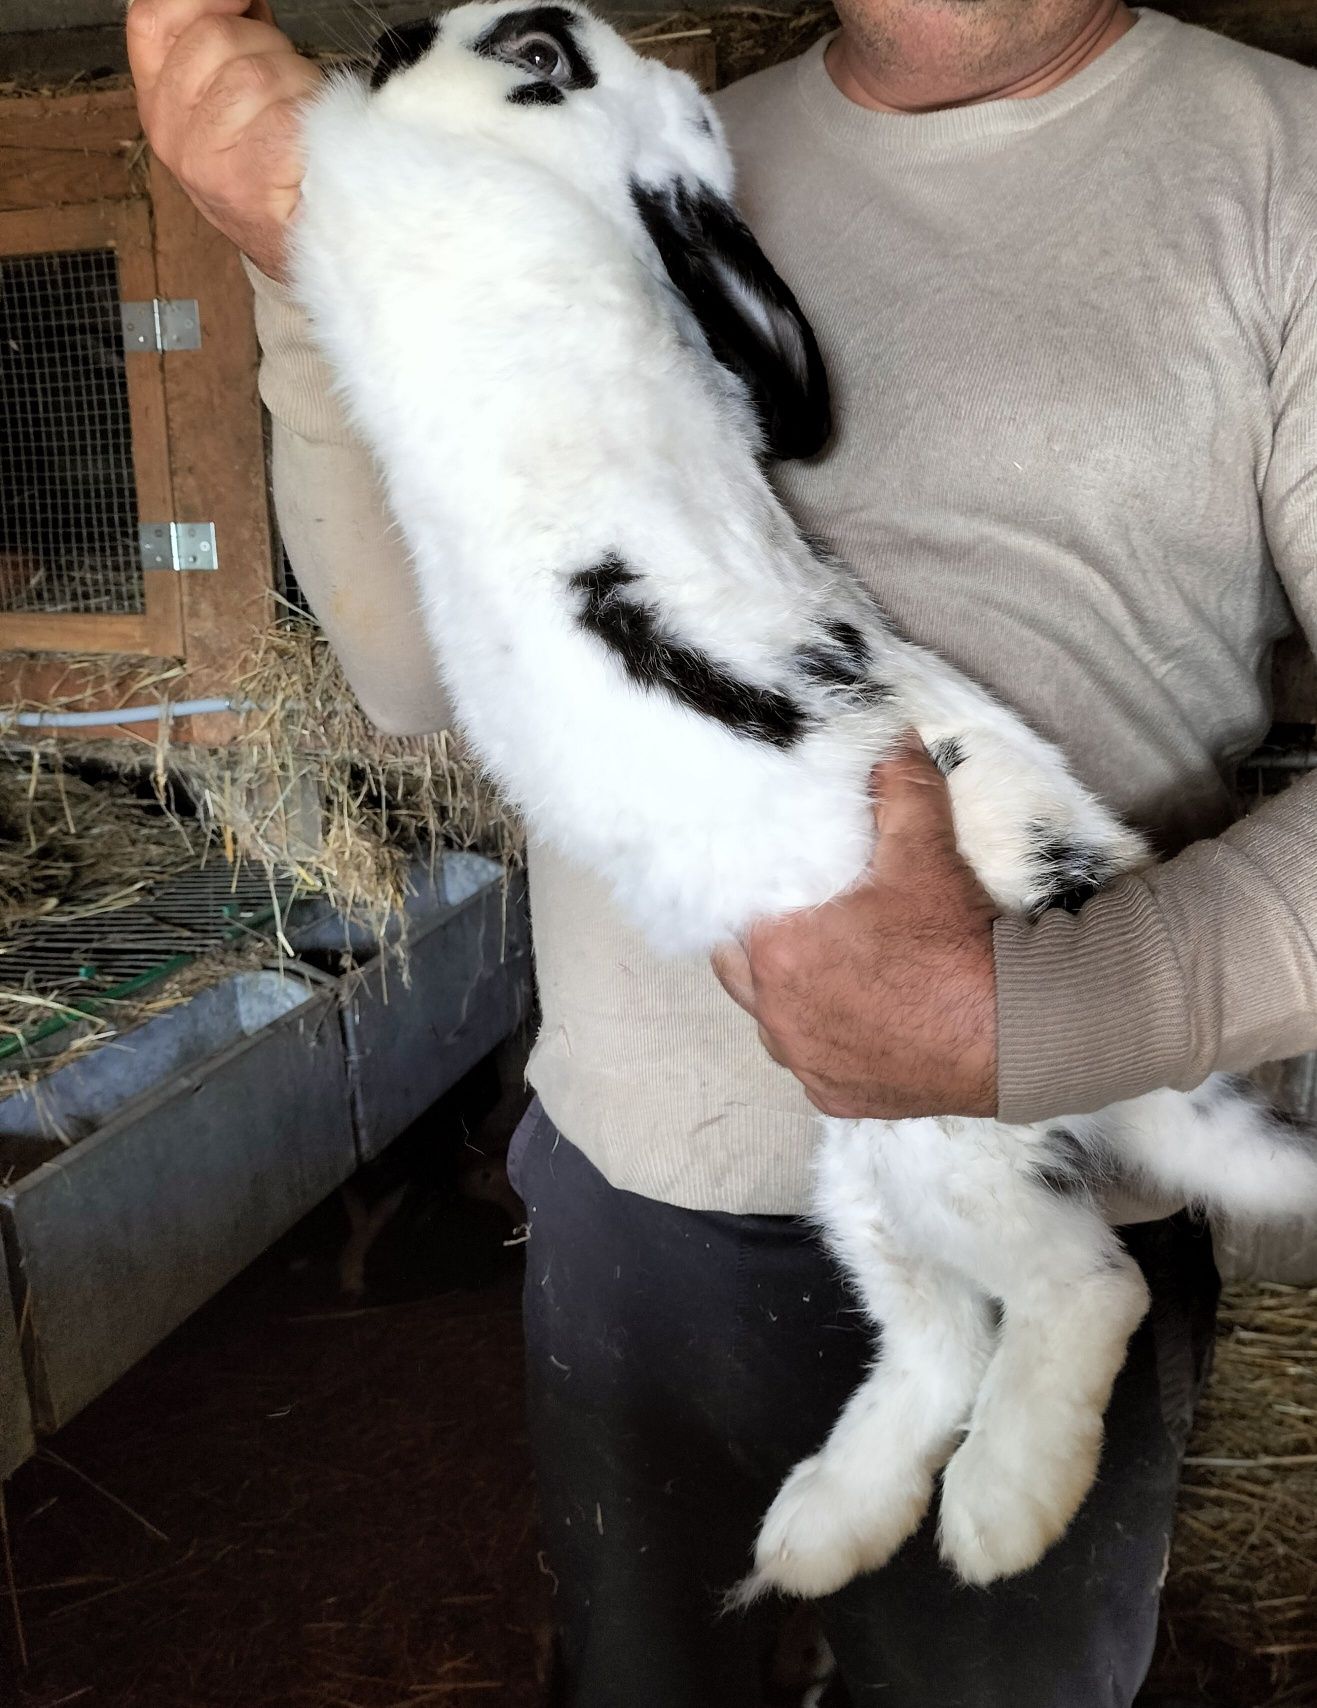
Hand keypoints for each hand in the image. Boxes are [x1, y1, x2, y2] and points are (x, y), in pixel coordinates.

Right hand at [126, 0, 321, 280]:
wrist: (299, 248)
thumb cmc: (274, 169)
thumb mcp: (229, 99)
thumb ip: (226, 43)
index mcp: (159, 104)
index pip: (152, 19)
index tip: (243, 1)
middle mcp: (172, 134)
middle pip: (216, 37)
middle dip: (266, 45)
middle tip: (285, 84)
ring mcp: (206, 162)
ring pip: (257, 72)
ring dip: (296, 82)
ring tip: (300, 118)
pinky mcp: (249, 181)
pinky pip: (287, 113)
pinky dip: (312, 117)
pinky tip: (310, 144)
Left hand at [711, 735, 998, 1118]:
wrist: (1012, 1033)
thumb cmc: (955, 945)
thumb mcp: (925, 853)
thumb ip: (901, 792)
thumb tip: (895, 744)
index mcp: (776, 950)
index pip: (730, 916)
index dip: (748, 897)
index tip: (773, 888)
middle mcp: (776, 1015)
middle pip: (738, 971)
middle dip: (760, 946)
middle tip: (799, 923)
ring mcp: (805, 1062)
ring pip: (773, 1021)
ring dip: (790, 996)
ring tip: (832, 971)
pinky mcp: (837, 1097)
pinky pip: (813, 1064)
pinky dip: (828, 1041)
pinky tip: (861, 1019)